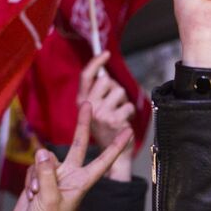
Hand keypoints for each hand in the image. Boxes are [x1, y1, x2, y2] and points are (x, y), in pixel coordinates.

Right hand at [0, 103, 132, 210]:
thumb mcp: (49, 200)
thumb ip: (47, 175)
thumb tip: (43, 152)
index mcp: (82, 183)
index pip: (103, 162)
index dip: (115, 147)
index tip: (127, 132)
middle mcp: (71, 176)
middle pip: (79, 145)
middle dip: (82, 125)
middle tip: (88, 104)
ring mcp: (55, 176)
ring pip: (45, 159)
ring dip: (37, 175)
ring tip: (35, 195)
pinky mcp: (40, 178)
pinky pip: (34, 168)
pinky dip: (29, 180)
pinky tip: (29, 195)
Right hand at [77, 51, 134, 181]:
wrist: (111, 157)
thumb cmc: (106, 129)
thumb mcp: (96, 110)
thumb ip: (98, 93)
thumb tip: (105, 72)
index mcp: (81, 102)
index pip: (86, 76)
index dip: (96, 62)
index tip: (106, 53)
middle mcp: (87, 106)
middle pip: (105, 80)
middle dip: (114, 88)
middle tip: (113, 104)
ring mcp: (100, 114)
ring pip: (119, 91)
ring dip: (123, 101)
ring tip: (118, 115)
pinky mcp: (113, 120)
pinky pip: (128, 105)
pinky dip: (130, 113)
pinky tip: (124, 123)